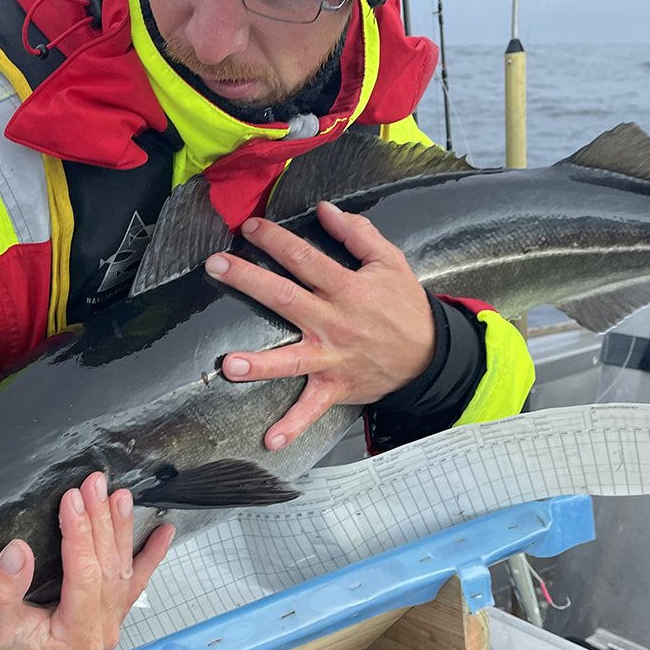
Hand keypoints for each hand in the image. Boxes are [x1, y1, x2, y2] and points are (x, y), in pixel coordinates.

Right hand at [0, 472, 175, 649]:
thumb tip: (18, 551)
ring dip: (122, 528)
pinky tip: (164, 532)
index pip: (84, 574)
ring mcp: (111, 620)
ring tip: (120, 496)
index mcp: (75, 635)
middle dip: (101, 520)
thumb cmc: (0, 648)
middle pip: (107, 565)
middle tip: (94, 484)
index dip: (79, 534)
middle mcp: (101, 629)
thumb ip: (0, 590)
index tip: (72, 499)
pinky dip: (152, 554)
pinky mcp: (111, 610)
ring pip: (122, 567)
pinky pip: (136, 580)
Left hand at [205, 201, 433, 450]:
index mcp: (347, 288)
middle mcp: (336, 322)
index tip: (249, 228)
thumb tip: (326, 209)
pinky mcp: (336, 386)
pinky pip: (312, 408)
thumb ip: (357, 233)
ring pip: (291, 359)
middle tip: (217, 266)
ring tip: (230, 365)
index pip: (304, 258)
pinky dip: (293, 426)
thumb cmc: (405, 308)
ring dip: (260, 364)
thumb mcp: (390, 262)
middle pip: (286, 298)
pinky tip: (270, 439)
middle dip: (249, 280)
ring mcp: (333, 357)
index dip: (275, 240)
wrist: (432, 356)